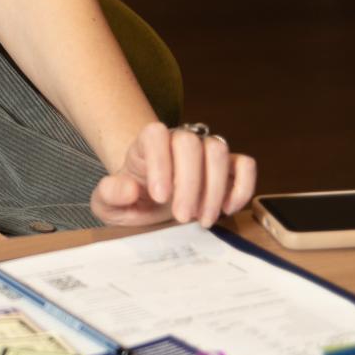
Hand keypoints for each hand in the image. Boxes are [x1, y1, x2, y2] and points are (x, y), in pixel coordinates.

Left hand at [90, 121, 256, 227]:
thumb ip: (109, 195)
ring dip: (215, 188)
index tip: (160, 197)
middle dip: (190, 184)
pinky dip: (242, 187)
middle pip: (190, 143)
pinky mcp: (228, 167)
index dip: (160, 163)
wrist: (151, 201)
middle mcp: (177, 140)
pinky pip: (245, 165)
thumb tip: (128, 188)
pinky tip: (227, 210)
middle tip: (183, 217)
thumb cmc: (131, 199)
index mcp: (146, 143)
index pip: (156, 135)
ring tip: (203, 219)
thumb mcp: (109, 204)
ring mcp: (205, 151)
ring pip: (218, 150)